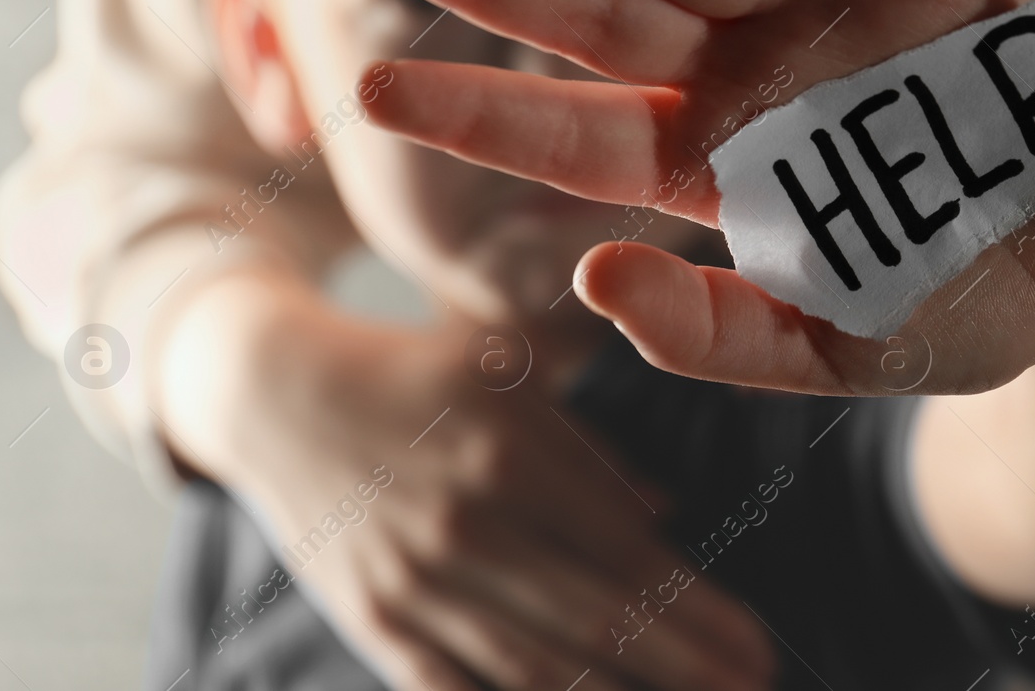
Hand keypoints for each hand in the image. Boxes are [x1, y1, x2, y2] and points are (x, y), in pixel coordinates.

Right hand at [155, 270, 774, 690]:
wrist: (280, 395)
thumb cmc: (417, 375)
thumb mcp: (512, 377)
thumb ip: (590, 454)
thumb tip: (665, 519)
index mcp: (510, 454)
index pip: (624, 554)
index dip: (696, 611)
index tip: (754, 645)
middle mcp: (465, 526)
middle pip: (593, 621)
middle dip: (679, 667)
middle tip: (746, 688)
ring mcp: (415, 581)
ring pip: (531, 669)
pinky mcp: (374, 620)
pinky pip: (453, 687)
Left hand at [358, 0, 1034, 397]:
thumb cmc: (964, 300)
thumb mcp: (838, 348)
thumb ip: (721, 337)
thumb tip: (595, 283)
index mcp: (716, 161)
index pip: (576, 131)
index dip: (478, 111)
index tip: (366, 93)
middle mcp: (755, 68)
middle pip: (603, 14)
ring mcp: (834, 6)